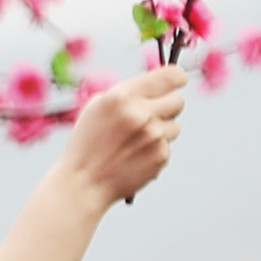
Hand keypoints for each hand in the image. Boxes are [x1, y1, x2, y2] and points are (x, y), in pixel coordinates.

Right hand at [58, 67, 187, 206]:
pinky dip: (154, 151)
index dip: (176, 78)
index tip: (176, 82)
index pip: (170, 76)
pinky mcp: (160, 156)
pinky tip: (134, 158)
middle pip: (178, 100)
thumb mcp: (97, 109)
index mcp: (122, 97)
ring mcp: (153, 136)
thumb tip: (157, 84)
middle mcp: (141, 113)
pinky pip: (167, 146)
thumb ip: (127, 94)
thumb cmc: (86, 144)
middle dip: (167, 107)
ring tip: (136, 143)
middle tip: (150, 117)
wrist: (82, 184)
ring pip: (175, 126)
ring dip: (161, 131)